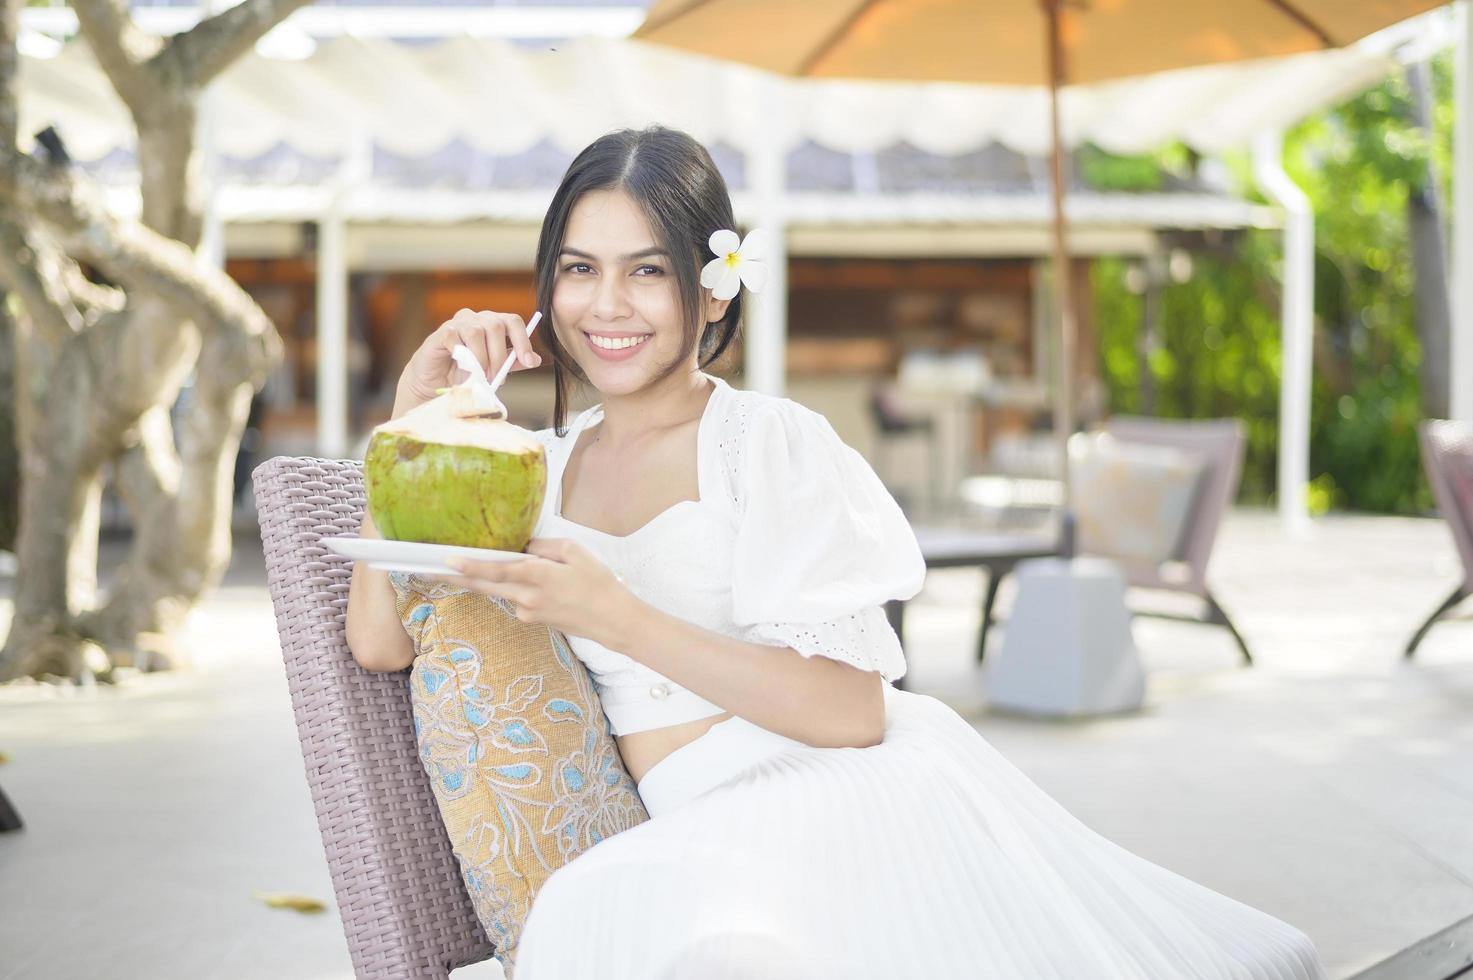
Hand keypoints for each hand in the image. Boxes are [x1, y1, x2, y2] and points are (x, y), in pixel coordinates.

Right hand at [399, 308, 542, 406]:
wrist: (435, 383)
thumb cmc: (465, 373)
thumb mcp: (493, 369)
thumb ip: (512, 362)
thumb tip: (536, 360)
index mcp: (493, 324)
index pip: (513, 322)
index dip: (523, 341)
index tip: (529, 361)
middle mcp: (477, 318)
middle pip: (496, 326)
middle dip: (499, 356)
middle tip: (495, 377)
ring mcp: (458, 323)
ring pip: (476, 332)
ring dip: (481, 358)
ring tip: (478, 375)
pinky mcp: (442, 332)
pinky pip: (455, 338)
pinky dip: (461, 355)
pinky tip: (461, 366)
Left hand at [431, 538, 641, 647]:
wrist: (613, 621)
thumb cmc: (599, 583)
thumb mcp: (575, 552)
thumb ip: (543, 547)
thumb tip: (521, 548)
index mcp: (538, 576)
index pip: (497, 570)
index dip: (470, 566)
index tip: (447, 560)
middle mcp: (527, 597)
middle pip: (484, 586)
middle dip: (455, 578)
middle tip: (429, 569)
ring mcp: (527, 612)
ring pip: (500, 590)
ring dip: (487, 579)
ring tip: (487, 566)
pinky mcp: (532, 619)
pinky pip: (516, 597)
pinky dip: (517, 586)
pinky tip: (541, 583)